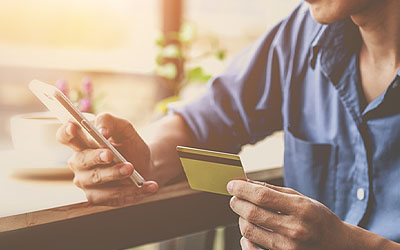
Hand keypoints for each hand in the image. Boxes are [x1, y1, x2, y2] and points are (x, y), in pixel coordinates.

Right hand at [56, 113, 157, 204]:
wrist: (144, 165)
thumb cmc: (129, 145)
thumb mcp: (124, 129)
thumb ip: (110, 122)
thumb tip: (101, 131)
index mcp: (81, 143)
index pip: (65, 136)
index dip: (66, 132)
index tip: (73, 126)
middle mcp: (79, 163)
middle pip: (81, 160)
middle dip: (96, 157)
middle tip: (110, 154)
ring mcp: (86, 182)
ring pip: (97, 179)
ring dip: (114, 174)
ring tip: (131, 168)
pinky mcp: (97, 198)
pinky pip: (113, 196)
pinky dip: (133, 191)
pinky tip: (149, 186)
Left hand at [227, 180, 347, 249]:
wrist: (337, 244)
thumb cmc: (317, 217)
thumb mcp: (300, 198)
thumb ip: (272, 190)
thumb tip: (247, 182)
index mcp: (301, 209)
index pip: (263, 196)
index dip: (242, 189)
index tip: (232, 185)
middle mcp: (294, 229)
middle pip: (252, 213)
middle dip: (237, 202)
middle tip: (234, 198)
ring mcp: (288, 248)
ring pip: (248, 231)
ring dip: (240, 219)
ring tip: (244, 213)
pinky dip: (244, 240)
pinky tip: (247, 232)